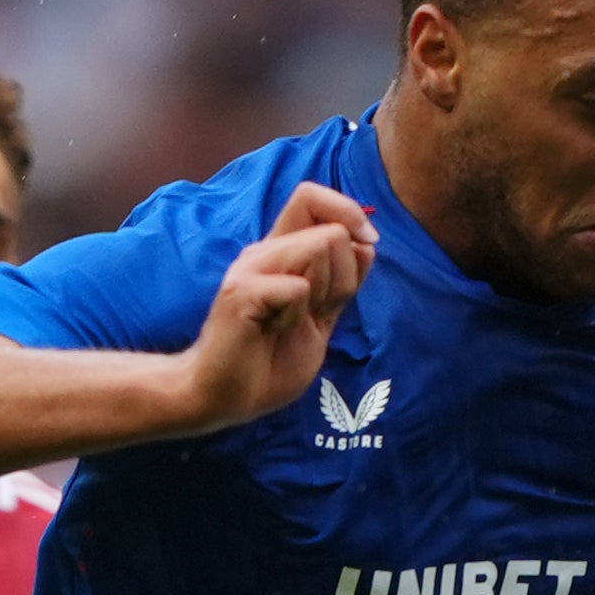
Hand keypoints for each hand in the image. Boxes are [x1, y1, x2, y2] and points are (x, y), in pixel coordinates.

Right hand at [176, 183, 374, 432]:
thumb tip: (366, 243)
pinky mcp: (241, 292)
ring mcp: (250, 268)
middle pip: (331, 230)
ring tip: (290, 323)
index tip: (368, 245)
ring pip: (318, 249)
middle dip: (344, 278)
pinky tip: (274, 332)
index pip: (314, 198)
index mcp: (282, 252)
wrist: (226, 396)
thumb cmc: (269, 361)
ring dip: (322, 296)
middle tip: (315, 313)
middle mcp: (265, 252)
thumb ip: (342, 283)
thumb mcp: (321, 318)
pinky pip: (297, 288)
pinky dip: (296, 317)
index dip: (347, 212)